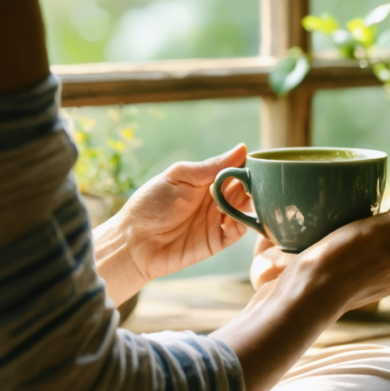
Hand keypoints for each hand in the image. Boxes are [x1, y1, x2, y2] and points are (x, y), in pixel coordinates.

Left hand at [93, 144, 253, 298]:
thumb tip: (242, 149)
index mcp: (205, 180)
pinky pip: (237, 232)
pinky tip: (236, 218)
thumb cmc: (150, 204)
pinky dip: (242, 224)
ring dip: (248, 203)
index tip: (255, 164)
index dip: (246, 167)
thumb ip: (211, 166)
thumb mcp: (179, 177)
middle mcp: (215, 199)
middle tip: (253, 183)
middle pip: (243, 189)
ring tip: (243, 199)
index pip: (235, 170)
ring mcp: (217, 220)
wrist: (134, 241)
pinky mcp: (217, 241)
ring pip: (245, 209)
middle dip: (251, 185)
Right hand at [213, 187, 389, 390]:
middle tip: (378, 205)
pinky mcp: (346, 288)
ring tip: (352, 219)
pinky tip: (333, 241)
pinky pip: (359, 263)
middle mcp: (389, 274)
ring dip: (373, 235)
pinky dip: (352, 250)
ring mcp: (368, 284)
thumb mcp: (374, 232)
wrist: (301, 301)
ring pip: (382, 253)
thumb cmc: (337, 263)